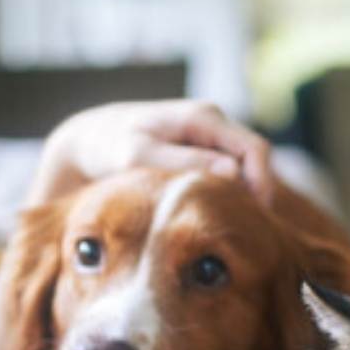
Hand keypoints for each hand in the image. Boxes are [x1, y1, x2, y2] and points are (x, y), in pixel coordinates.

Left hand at [32, 100, 273, 205]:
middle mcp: (212, 123)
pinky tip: (214, 220)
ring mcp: (207, 138)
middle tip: (245, 232)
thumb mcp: (138, 155)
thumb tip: (232, 172)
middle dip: (256, 194)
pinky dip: (226, 196)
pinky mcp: (200, 153)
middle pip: (254, 160)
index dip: (262, 184)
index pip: (255, 149)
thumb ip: (184, 161)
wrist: (86, 141)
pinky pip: (226, 174)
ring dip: (241, 197)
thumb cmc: (107, 146)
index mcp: (202, 117)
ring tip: (231, 229)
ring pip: (242, 169)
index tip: (252, 219)